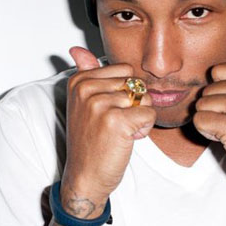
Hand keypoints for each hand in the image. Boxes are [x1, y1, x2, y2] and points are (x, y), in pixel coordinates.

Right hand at [61, 46, 155, 217]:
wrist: (85, 176)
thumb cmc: (89, 141)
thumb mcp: (83, 103)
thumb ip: (84, 73)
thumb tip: (77, 49)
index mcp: (79, 81)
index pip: (124, 70)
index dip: (124, 92)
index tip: (108, 110)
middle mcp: (86, 89)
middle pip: (135, 82)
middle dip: (134, 104)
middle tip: (114, 124)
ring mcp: (99, 104)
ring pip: (144, 98)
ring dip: (139, 118)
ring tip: (119, 132)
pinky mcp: (116, 121)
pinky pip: (148, 114)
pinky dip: (144, 129)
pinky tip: (127, 139)